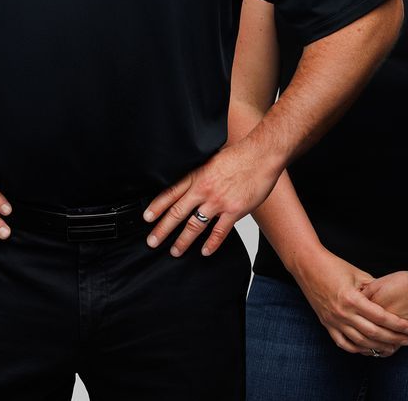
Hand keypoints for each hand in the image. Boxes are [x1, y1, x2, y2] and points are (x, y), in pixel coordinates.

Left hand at [145, 140, 278, 256]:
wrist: (261, 156)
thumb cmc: (238, 156)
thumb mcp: (210, 160)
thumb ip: (199, 174)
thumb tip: (189, 184)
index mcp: (196, 176)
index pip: (170, 193)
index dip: (156, 207)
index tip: (147, 219)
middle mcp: (203, 190)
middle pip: (177, 212)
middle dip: (162, 229)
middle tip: (152, 242)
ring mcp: (218, 201)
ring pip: (194, 225)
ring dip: (183, 240)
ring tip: (175, 250)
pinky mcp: (234, 210)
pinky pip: (219, 231)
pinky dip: (211, 243)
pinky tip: (205, 251)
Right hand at [288, 249, 407, 355]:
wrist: (307, 265)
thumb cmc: (334, 266)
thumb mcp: (357, 274)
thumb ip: (373, 289)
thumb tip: (390, 300)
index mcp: (352, 298)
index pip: (380, 316)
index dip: (396, 324)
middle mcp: (342, 313)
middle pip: (373, 332)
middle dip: (392, 338)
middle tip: (406, 340)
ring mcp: (333, 321)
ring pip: (360, 342)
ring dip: (378, 347)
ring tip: (392, 348)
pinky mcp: (326, 324)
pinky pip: (343, 343)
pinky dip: (357, 349)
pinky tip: (368, 349)